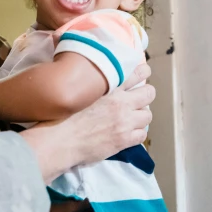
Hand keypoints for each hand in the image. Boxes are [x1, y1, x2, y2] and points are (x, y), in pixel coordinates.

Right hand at [19, 63, 154, 182]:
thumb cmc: (66, 115)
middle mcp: (121, 103)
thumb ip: (98, 85)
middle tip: (138, 100)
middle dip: (145, 96)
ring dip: (140, 116)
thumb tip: (107, 82)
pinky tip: (127, 133)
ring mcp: (125, 122)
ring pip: (147, 115)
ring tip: (131, 119)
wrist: (62, 139)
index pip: (137, 73)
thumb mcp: (84, 92)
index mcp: (110, 88)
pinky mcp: (124, 139)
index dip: (144, 72)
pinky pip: (142, 135)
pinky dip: (136, 133)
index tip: (144, 72)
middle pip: (149, 93)